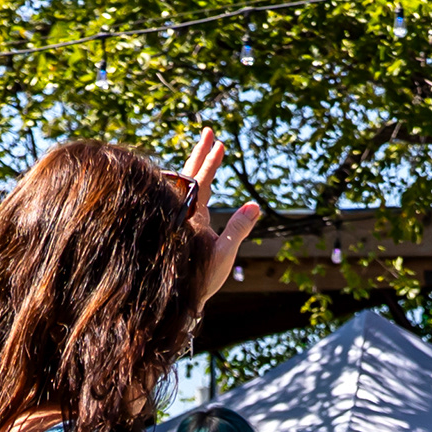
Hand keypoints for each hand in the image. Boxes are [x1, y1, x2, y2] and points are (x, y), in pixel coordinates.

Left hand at [166, 127, 265, 323]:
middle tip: (209, 132)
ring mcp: (181, 220)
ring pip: (185, 187)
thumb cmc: (201, 279)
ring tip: (205, 152)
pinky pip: (183, 199)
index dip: (209, 161)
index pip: (200, 181)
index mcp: (192, 217)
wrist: (177, 299)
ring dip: (196, 168)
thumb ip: (239, 229)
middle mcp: (183, 214)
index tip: (218, 142)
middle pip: (190, 177)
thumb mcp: (224, 254)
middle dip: (201, 154)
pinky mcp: (181, 228)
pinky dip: (190, 185)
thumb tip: (255, 206)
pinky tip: (194, 184)